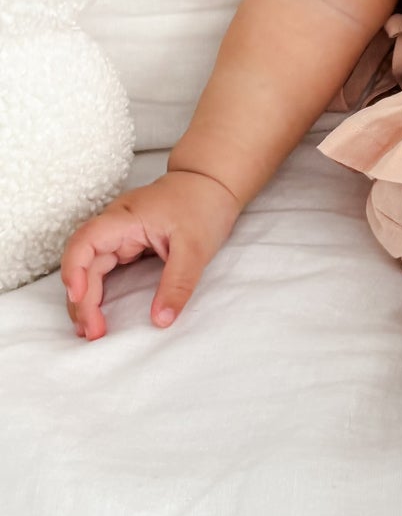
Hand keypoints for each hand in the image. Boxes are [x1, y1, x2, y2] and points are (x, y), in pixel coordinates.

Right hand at [59, 169, 240, 340]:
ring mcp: (119, 234)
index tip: (78, 299)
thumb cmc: (203, 205)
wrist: (212, 183)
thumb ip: (177, 283)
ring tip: (89, 330)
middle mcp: (114, 225)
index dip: (74, 271)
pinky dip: (98, 291)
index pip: (84, 242)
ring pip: (91, 268)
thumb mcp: (195, 247)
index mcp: (124, 219)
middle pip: (83, 262)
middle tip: (92, 332)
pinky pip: (104, 269)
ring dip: (86, 298)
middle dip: (82, 298)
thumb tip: (161, 320)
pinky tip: (98, 311)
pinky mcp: (127, 243)